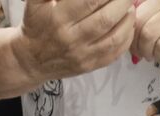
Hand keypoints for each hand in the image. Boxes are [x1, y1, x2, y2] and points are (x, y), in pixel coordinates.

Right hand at [12, 0, 135, 82]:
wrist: (31, 60)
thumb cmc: (36, 24)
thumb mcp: (36, 1)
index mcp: (59, 18)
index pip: (91, 0)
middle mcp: (72, 38)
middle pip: (106, 18)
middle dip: (122, 1)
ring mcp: (82, 55)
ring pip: (114, 37)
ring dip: (128, 19)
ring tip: (129, 6)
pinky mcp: (89, 66)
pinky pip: (114, 54)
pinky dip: (126, 38)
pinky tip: (128, 25)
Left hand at [130, 0, 159, 75]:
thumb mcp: (143, 29)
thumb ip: (133, 23)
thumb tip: (121, 28)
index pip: (133, 10)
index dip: (129, 30)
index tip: (133, 41)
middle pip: (140, 21)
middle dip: (137, 42)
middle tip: (141, 52)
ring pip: (149, 33)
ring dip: (147, 50)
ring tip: (152, 53)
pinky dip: (159, 54)